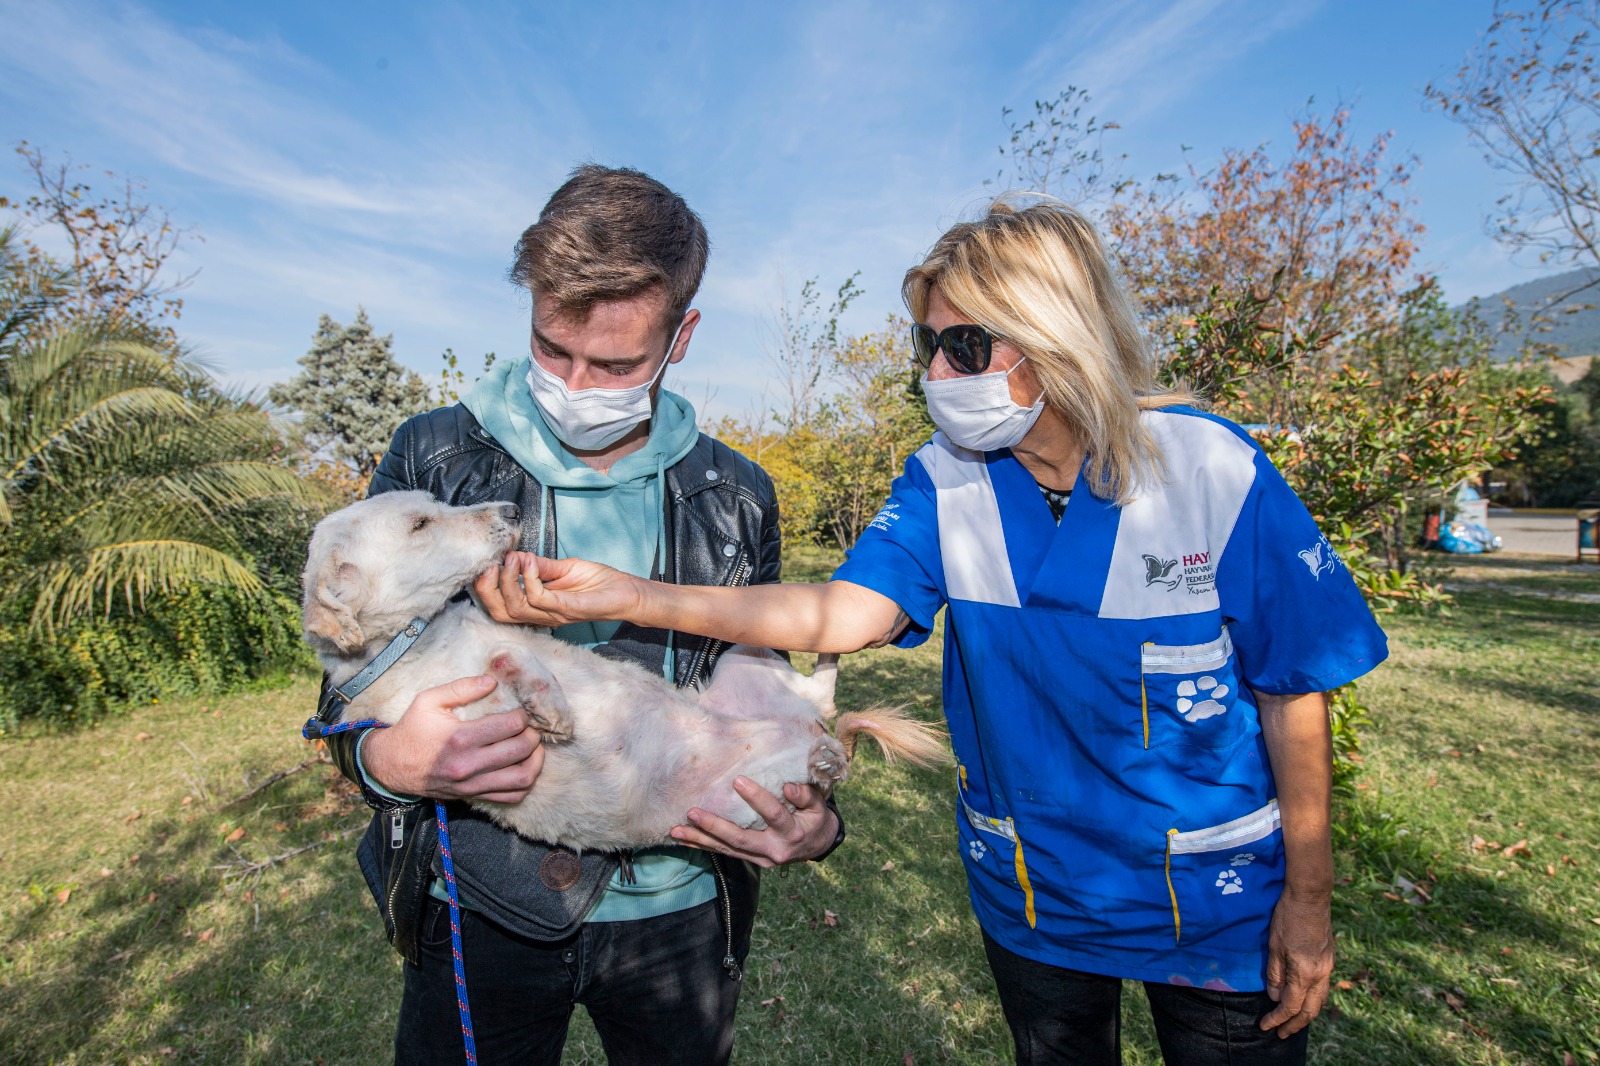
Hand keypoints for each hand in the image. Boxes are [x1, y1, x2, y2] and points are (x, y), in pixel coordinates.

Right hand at [360, 675, 544, 803]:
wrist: (392, 765)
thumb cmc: (412, 729)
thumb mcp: (429, 700)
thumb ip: (461, 688)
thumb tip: (492, 681)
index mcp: (460, 737)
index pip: (509, 725)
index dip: (522, 716)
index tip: (519, 712)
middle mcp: (469, 764)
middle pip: (521, 750)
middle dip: (533, 736)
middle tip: (530, 728)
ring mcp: (472, 784)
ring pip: (522, 778)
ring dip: (536, 761)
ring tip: (533, 748)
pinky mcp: (473, 796)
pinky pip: (511, 797)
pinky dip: (524, 783)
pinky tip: (523, 767)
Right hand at [475, 552, 642, 626]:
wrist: (628, 592)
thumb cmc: (598, 582)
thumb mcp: (564, 568)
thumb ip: (541, 566)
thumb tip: (517, 555)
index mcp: (537, 607)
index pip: (499, 607)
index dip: (486, 588)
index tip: (487, 563)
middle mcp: (542, 615)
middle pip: (500, 613)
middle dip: (487, 589)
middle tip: (490, 565)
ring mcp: (554, 614)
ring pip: (516, 608)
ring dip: (509, 580)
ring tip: (512, 559)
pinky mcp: (569, 610)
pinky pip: (540, 600)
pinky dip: (530, 579)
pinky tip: (530, 561)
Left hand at [669, 778, 838, 867]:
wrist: (818, 845)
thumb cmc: (816, 818)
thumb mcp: (819, 807)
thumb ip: (806, 795)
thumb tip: (788, 786)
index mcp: (793, 833)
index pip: (774, 815)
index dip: (758, 799)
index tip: (738, 781)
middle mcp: (774, 850)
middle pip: (741, 839)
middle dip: (716, 827)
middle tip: (693, 813)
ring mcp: (761, 859)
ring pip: (728, 850)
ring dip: (700, 840)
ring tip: (676, 831)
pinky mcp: (752, 861)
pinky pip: (725, 854)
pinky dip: (703, 846)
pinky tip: (683, 840)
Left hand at [1260, 890, 1334, 1037]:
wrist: (1310, 896)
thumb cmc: (1288, 917)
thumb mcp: (1274, 946)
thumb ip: (1275, 974)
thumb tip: (1275, 997)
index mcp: (1305, 972)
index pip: (1290, 1006)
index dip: (1277, 1019)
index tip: (1265, 1026)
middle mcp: (1321, 974)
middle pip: (1310, 1010)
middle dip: (1295, 1025)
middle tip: (1281, 1034)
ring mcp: (1328, 967)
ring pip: (1320, 1000)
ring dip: (1306, 1014)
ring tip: (1293, 1022)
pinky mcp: (1329, 959)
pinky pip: (1323, 988)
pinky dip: (1313, 1000)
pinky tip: (1304, 998)